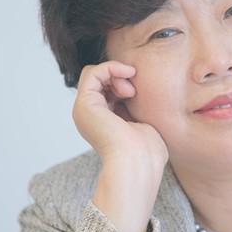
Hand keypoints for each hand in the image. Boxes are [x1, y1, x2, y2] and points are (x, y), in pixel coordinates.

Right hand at [73, 61, 167, 231]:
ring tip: (131, 90)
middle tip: (133, 91)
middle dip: (119, 76)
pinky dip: (111, 68)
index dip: (122, 82)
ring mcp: (84, 110)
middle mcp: (90, 115)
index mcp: (102, 120)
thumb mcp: (141, 121)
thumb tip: (134, 91)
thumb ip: (133, 107)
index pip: (106, 88)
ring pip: (94, 73)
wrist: (138, 163)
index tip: (137, 92)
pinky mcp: (84, 105)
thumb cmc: (146, 150)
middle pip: (99, 79)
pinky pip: (92, 72)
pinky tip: (127, 76)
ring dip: (116, 73)